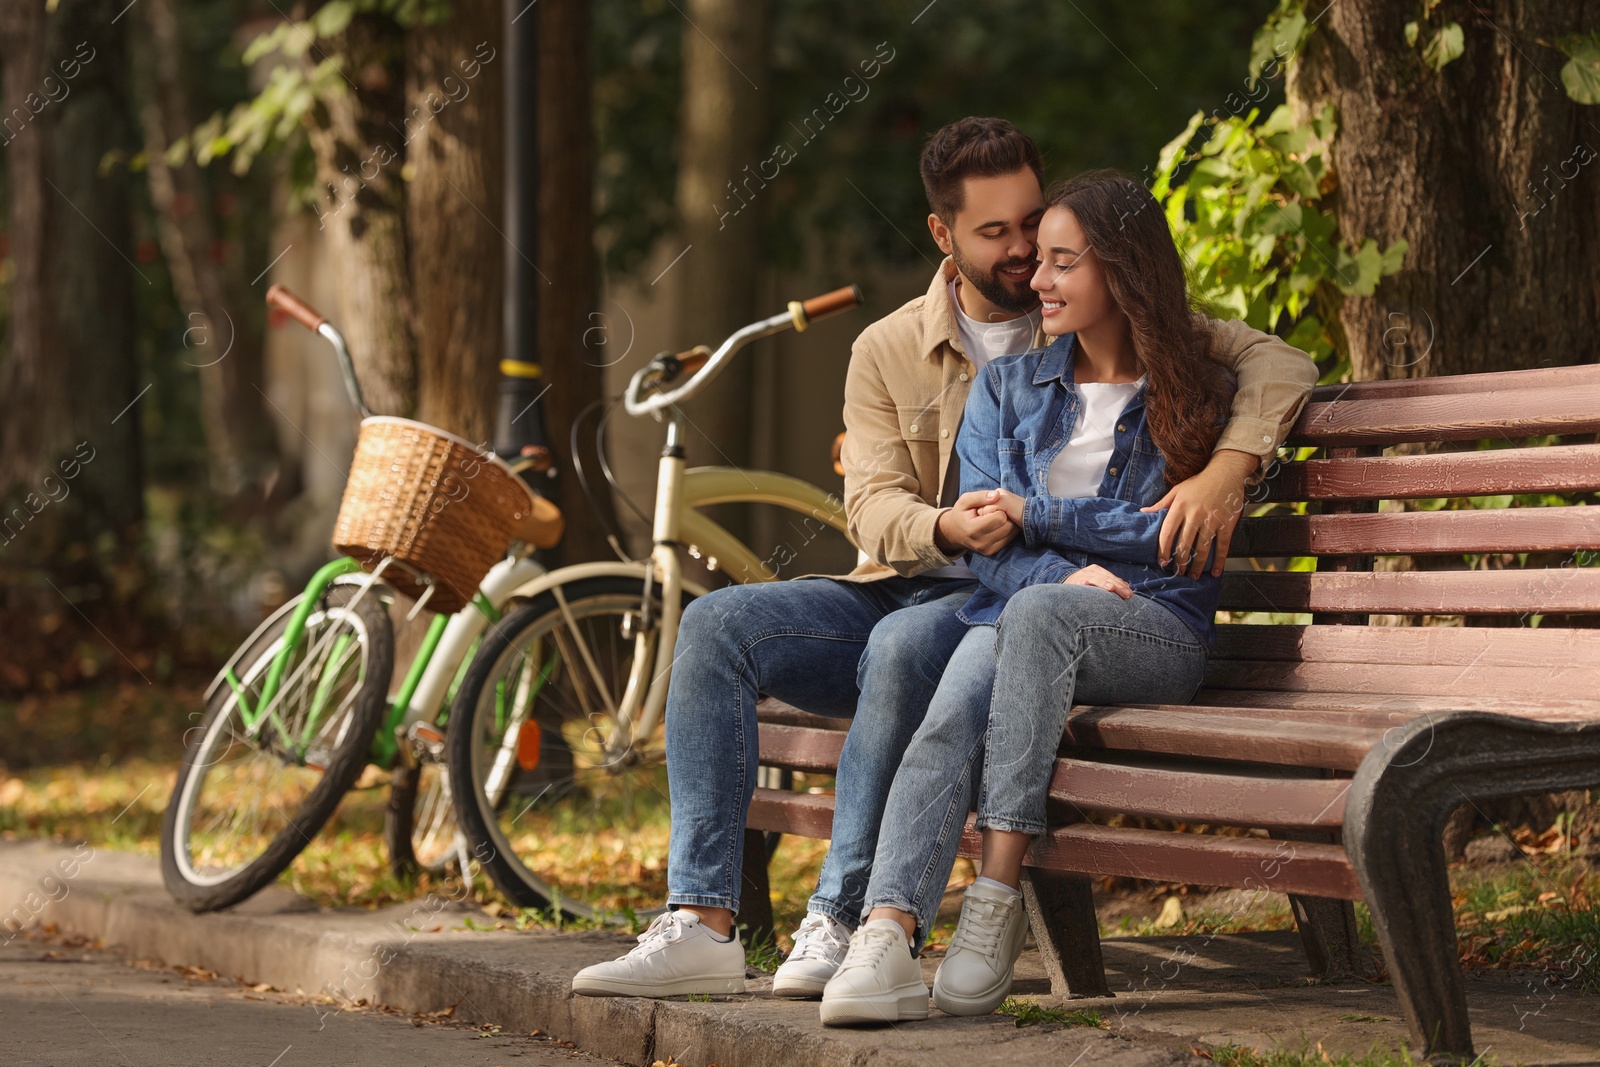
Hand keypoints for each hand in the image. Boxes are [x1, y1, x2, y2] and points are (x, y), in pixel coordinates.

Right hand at [935, 490, 1018, 556]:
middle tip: (995, 512)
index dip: (999, 508)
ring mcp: (987, 549)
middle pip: (1008, 526)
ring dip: (1008, 523)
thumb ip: (980, 496)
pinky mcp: (992, 552)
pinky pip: (1010, 539)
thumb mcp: (965, 500)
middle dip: (1005, 516)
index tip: (991, 507)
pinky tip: (998, 526)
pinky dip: (1007, 530)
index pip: (1000, 518)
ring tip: (996, 518)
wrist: (954, 533)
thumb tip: (997, 495)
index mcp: (973, 529)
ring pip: (1011, 533)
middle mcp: (981, 543)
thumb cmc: (961, 514)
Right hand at [1064, 564, 1132, 597]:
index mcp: (1098, 571)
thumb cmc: (1085, 584)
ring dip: (1103, 583)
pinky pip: (1078, 582)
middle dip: (1117, 586)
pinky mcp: (1073, 582)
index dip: (1121, 585)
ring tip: (1111, 588)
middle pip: (1106, 578)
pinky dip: (1082, 582)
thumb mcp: (1098, 581)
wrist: (1065, 582)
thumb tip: (1126, 586)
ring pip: (1095, 579)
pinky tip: (1086, 584)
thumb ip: (1111, 583)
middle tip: (1127, 595)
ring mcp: (1082, 576)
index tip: (1130, 594)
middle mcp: (1090, 571)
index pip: (1112, 577)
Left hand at [1139, 449, 1257, 577]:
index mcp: (1179, 507)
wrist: (1226, 472)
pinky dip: (1219, 561)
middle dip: (1179, 562)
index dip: (1163, 550)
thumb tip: (1142, 512)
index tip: (1162, 562)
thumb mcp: (1177, 490)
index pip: (1167, 533)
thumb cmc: (1199, 482)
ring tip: (1193, 576)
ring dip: (1197, 565)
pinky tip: (1216, 572)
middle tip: (1177, 573)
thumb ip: (1161, 504)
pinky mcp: (1227, 523)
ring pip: (1202, 548)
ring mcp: (1212, 520)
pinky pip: (1223, 545)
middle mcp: (1195, 515)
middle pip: (1184, 544)